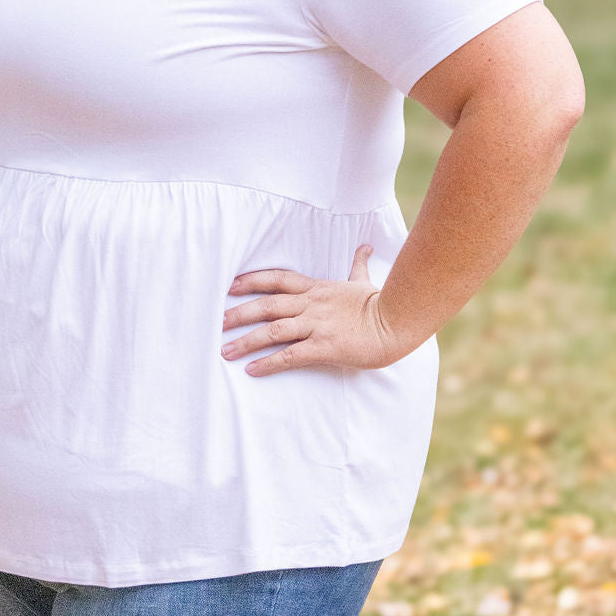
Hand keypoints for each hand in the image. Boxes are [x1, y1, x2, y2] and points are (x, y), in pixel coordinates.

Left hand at [220, 245, 410, 373]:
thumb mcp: (364, 280)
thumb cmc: (380, 303)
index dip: (252, 281)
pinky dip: (269, 363)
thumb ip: (358, 264)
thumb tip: (365, 246)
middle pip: (267, 305)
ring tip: (226, 350)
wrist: (397, 322)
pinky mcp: (324, 346)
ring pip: (273, 330)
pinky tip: (252, 370)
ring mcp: (317, 325)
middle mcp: (311, 305)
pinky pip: (290, 355)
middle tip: (218, 321)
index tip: (231, 285)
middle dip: (240, 312)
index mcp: (317, 289)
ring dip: (247, 341)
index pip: (278, 279)